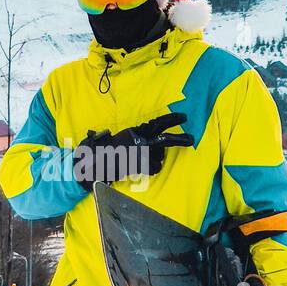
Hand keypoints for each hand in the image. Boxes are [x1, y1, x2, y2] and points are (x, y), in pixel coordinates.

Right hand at [73, 112, 191, 188]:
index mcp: (134, 132)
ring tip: (142, 159)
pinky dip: (151, 167)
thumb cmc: (108, 150)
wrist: (95, 164)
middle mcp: (138, 142)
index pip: (157, 124)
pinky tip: (141, 167)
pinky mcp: (139, 167)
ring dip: (155, 158)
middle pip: (164, 140)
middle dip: (179, 139)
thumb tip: (157, 143)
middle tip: (191, 139)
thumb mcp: (125, 138)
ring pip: (158, 156)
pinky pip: (153, 167)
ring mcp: (138, 156)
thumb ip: (140, 137)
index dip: (171, 120)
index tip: (184, 117)